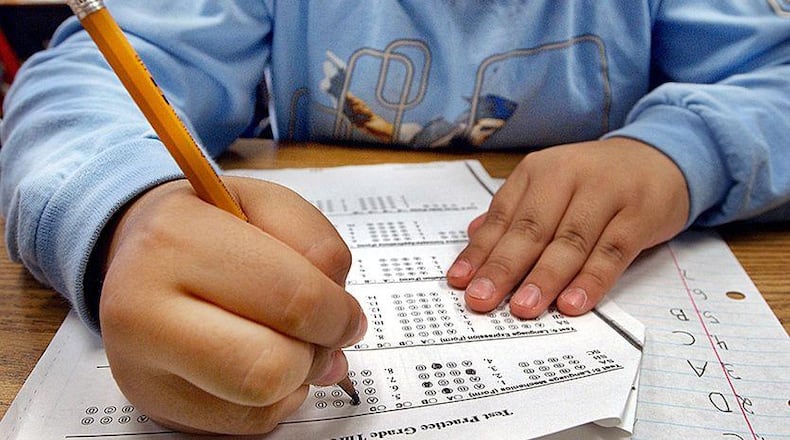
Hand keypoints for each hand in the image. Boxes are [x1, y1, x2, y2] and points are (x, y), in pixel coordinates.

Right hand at [98, 177, 365, 433]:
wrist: (140, 252)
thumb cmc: (212, 226)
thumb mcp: (264, 202)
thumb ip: (314, 241)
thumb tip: (341, 318)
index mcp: (176, 240)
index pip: (291, 299)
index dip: (337, 313)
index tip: (346, 313)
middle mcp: (142, 308)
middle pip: (271, 366)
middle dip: (316, 352)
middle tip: (322, 332)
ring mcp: (141, 365)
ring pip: (260, 401)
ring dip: (297, 376)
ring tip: (289, 341)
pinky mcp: (154, 403)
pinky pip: (246, 422)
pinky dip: (274, 398)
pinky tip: (262, 361)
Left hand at [447, 137, 688, 317]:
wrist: (662, 158)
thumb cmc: (595, 181)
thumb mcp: (552, 185)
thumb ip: (515, 211)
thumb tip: (473, 236)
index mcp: (539, 171)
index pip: (503, 216)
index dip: (480, 251)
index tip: (459, 282)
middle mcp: (569, 176)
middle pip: (532, 229)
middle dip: (504, 268)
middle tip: (481, 299)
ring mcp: (606, 194)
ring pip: (570, 242)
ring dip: (544, 278)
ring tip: (522, 308)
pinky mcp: (639, 215)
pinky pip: (611, 252)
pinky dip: (591, 280)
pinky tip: (572, 304)